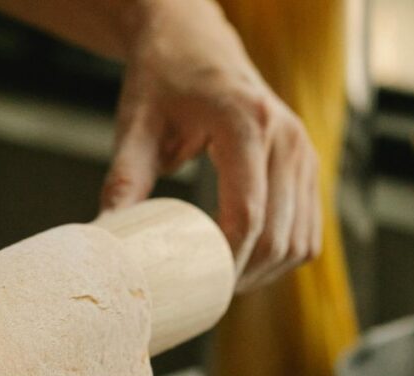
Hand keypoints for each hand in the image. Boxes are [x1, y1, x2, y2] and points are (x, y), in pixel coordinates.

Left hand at [100, 0, 320, 292]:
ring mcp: (304, 152)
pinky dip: (281, 257)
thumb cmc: (163, 80)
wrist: (195, 43)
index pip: (248, 215)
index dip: (225, 263)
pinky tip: (247, 264)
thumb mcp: (135, 126)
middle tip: (202, 294)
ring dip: (264, 273)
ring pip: (299, 241)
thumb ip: (122, 181)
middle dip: (242, 276)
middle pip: (277, 237)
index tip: (196, 288)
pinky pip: (309, 231)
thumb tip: (105, 237)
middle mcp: (287, 137)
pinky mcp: (309, 166)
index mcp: (246, 122)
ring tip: (222, 283)